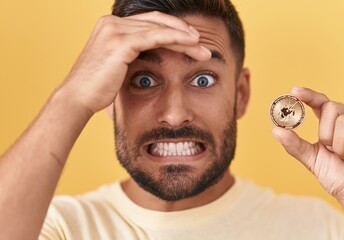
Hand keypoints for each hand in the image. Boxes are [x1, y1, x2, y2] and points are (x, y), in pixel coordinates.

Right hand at [59, 11, 210, 113]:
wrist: (78, 99)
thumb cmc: (97, 89)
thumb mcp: (116, 67)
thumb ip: (131, 56)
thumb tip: (151, 59)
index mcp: (110, 26)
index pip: (149, 22)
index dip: (172, 29)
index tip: (191, 41)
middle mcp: (111, 23)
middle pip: (156, 22)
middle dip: (183, 31)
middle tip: (204, 43)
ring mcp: (115, 30)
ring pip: (160, 28)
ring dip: (185, 37)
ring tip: (204, 48)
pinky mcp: (121, 41)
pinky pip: (156, 36)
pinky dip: (176, 39)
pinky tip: (192, 44)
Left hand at [272, 87, 343, 223]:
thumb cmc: (338, 176)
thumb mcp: (312, 158)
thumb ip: (295, 144)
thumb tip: (276, 130)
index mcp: (335, 122)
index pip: (322, 102)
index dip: (309, 95)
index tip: (294, 92)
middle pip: (331, 109)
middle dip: (327, 135)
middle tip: (334, 152)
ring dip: (341, 147)